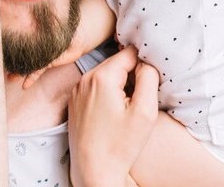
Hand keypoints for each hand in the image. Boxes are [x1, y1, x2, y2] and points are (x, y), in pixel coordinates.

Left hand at [68, 46, 158, 186]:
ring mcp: (77, 90)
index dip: (143, 65)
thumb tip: (146, 61)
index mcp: (101, 77)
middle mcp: (85, 79)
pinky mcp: (74, 102)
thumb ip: (149, 77)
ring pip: (106, 74)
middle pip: (117, 63)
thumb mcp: (145, 111)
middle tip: (138, 99)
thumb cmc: (120, 146)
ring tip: (126, 108)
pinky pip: (96, 87)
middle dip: (131, 75)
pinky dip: (108, 93)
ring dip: (120, 84)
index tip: (148, 83)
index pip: (129, 53)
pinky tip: (113, 114)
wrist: (93, 171)